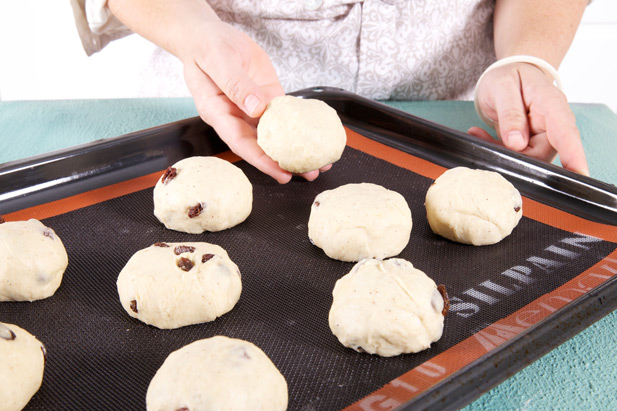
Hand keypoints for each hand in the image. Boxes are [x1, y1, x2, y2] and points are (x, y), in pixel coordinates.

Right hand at [182, 21, 329, 182]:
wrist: (208, 35)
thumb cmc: (206, 47)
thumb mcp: (217, 60)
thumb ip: (235, 84)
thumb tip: (256, 108)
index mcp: (218, 113)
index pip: (240, 143)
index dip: (261, 160)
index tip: (280, 172)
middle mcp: (236, 116)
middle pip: (261, 146)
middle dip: (284, 162)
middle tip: (308, 173)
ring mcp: (253, 109)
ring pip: (276, 135)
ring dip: (296, 149)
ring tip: (318, 162)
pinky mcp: (267, 98)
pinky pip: (285, 115)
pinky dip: (300, 126)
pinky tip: (315, 134)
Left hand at [468, 62, 588, 175]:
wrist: (507, 75)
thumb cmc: (509, 76)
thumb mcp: (503, 87)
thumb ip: (510, 114)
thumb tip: (516, 143)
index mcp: (552, 105)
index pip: (566, 134)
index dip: (573, 156)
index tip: (577, 173)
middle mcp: (552, 124)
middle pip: (541, 155)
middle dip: (512, 155)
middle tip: (483, 138)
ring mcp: (541, 136)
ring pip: (526, 158)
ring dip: (500, 151)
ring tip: (478, 133)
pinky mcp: (529, 144)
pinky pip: (515, 155)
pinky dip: (496, 149)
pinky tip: (480, 135)